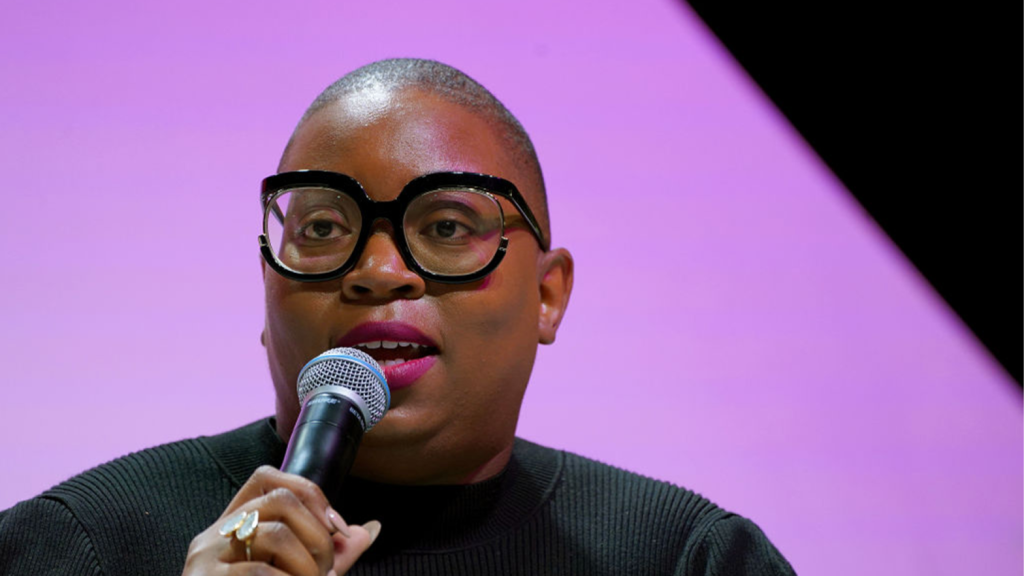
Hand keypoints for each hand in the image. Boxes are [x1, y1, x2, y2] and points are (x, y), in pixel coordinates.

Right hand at [182, 466, 379, 575]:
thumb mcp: (300, 574)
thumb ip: (332, 555)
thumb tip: (372, 528)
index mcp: (233, 527)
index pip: (266, 477)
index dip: (310, 493)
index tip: (335, 528)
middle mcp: (215, 535)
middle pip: (278, 498)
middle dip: (317, 533)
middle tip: (326, 569)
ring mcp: (206, 559)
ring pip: (275, 532)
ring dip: (308, 563)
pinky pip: (260, 570)